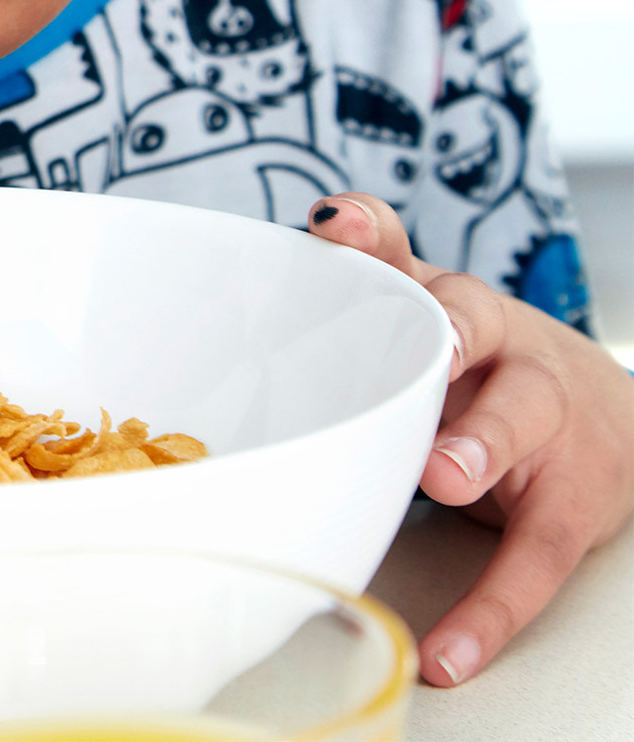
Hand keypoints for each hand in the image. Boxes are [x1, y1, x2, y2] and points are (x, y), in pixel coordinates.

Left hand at [307, 193, 633, 685]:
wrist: (602, 413)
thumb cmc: (478, 365)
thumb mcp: (415, 316)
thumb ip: (353, 289)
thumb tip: (281, 259)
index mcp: (446, 301)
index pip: (402, 250)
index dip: (370, 234)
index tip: (336, 228)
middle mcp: (501, 345)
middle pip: (478, 325)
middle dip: (448, 341)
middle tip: (420, 355)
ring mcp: (546, 416)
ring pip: (524, 419)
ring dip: (483, 442)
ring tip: (446, 478)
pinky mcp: (571, 502)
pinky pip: (533, 557)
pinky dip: (489, 609)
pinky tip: (450, 653)